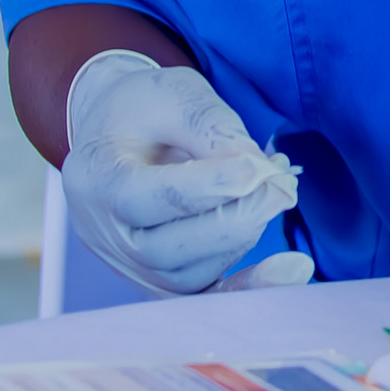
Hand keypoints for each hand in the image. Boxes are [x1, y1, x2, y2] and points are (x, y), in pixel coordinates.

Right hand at [60, 51, 308, 296]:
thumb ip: (214, 130)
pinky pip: (205, 296)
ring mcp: (130, 264)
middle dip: (236, 216)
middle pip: (168, 248)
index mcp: (96, 179)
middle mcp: (105, 234)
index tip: (259, 168)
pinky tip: (293, 271)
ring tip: (273, 193)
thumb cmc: (144, 107)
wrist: (117, 131)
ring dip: (244, 235)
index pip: (150, 198)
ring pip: (193, 272)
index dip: (210, 185)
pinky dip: (250, 287)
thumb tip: (260, 174)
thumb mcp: (176, 94)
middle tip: (281, 184)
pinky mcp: (160, 280)